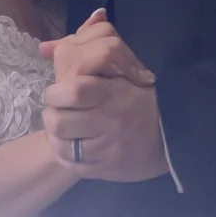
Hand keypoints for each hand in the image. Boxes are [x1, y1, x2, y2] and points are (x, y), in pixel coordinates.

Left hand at [41, 13, 168, 181]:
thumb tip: (43, 47)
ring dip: (55, 136)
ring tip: (62, 129)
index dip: (56, 92)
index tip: (58, 92)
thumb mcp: (120, 69)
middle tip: (58, 111)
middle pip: (60, 121)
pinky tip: (71, 146)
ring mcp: (108, 148)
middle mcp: (110, 121)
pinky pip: (72, 166)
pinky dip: (65, 156)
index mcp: (113, 93)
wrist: (172, 133)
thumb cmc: (140, 95)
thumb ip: (84, 51)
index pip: (74, 91)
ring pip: (62, 146)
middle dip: (52, 114)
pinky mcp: (107, 169)